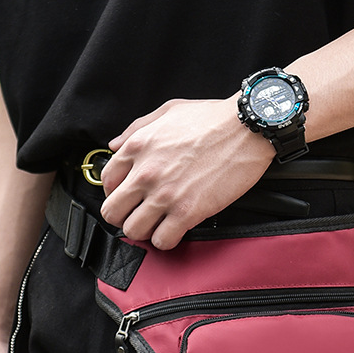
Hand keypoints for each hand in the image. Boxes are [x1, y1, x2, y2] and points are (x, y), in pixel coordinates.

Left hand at [99, 97, 273, 249]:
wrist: (246, 129)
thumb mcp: (168, 112)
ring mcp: (165, 195)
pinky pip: (162, 241)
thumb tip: (114, 146)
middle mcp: (145, 173)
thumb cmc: (212, 119)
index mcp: (137, 147)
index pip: (107, 182)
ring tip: (158, 224)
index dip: (117, 192)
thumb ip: (136, 128)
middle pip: (112, 212)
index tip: (131, 196)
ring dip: (144, 231)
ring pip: (133, 231)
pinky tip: (175, 230)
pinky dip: (166, 240)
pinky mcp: (188, 212)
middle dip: (124, 216)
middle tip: (140, 215)